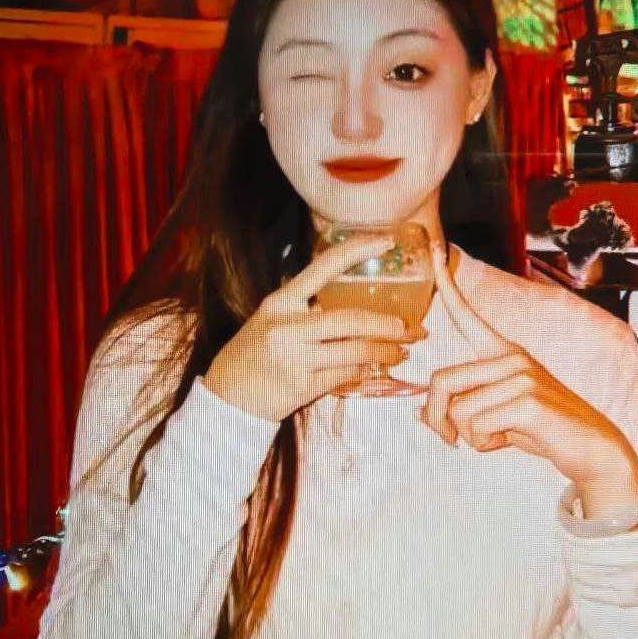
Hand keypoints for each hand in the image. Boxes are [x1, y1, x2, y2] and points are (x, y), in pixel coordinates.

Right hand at [203, 233, 426, 421]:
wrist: (228, 396)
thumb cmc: (253, 354)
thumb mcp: (270, 320)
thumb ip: (303, 309)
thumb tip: (351, 301)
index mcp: (280, 302)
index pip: (322, 267)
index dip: (356, 251)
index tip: (385, 241)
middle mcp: (288, 326)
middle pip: (350, 319)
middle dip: (386, 325)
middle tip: (409, 328)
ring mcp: (295, 357)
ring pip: (354, 351)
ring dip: (385, 352)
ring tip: (402, 351)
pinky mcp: (302, 386)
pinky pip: (346, 375)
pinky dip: (366, 371)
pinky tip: (377, 369)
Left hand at [419, 242, 637, 513]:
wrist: (592, 450)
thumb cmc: (544, 431)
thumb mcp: (498, 416)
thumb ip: (463, 408)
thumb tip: (419, 414)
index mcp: (504, 353)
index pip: (468, 316)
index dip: (447, 285)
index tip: (434, 249)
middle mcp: (511, 357)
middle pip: (440, 381)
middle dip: (436, 418)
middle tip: (448, 439)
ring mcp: (521, 376)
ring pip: (457, 412)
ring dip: (469, 437)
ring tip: (499, 436)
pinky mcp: (527, 401)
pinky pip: (476, 428)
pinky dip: (485, 444)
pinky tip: (511, 440)